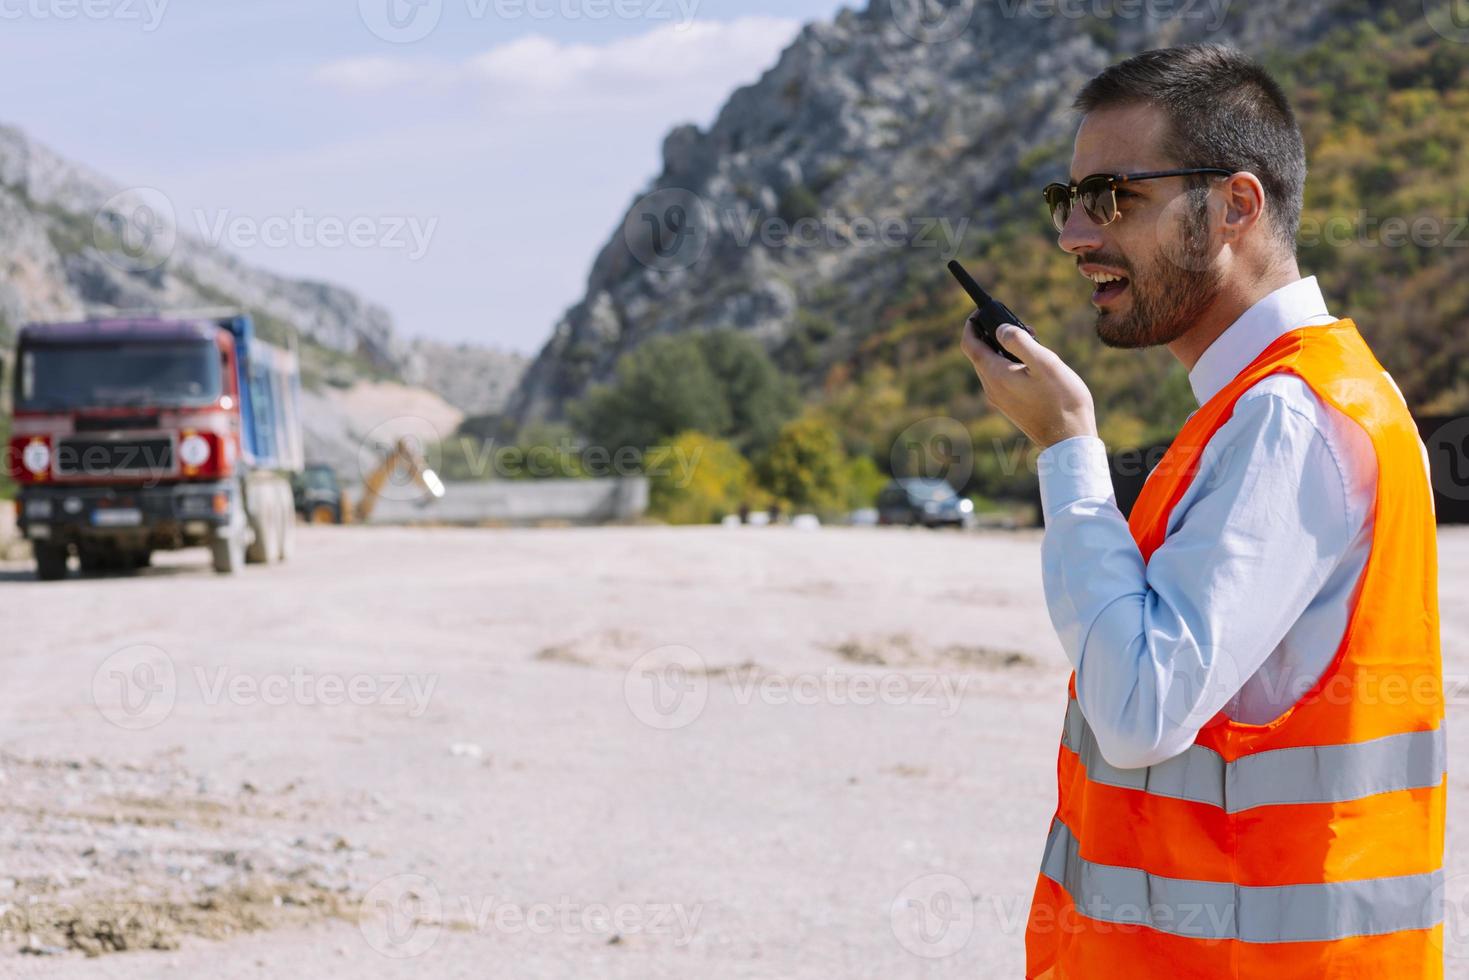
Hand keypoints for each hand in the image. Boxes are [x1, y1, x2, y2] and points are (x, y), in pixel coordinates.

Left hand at [960, 312, 1097, 449]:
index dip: (972, 323)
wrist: (1069, 440)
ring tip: (1034, 342)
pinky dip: (1010, 363)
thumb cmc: (1062, 401)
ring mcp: (998, 399)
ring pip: (992, 364)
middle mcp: (991, 388)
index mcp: (995, 374)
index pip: (969, 343)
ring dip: (1005, 348)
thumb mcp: (1045, 363)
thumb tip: (999, 328)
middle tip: (1023, 327)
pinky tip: (1034, 364)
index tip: (983, 310)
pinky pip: (1001, 377)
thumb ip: (1020, 342)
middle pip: (980, 352)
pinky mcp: (1009, 406)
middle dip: (994, 333)